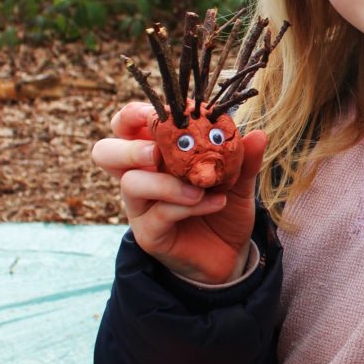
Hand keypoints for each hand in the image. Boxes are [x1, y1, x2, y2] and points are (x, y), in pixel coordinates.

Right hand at [91, 101, 266, 283]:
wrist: (231, 251)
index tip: (157, 112)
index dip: (133, 114)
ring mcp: (141, 207)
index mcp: (155, 153)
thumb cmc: (224, 205)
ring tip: (199, 188)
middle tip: (155, 151)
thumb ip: (244, 157)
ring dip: (165, 182)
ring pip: (130, 184)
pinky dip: (188, 205)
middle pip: (105, 152)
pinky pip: (159, 214)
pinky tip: (215, 203)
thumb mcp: (239, 178)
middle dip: (128, 147)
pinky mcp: (149, 233)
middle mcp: (141, 176)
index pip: (127, 126)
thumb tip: (259, 135)